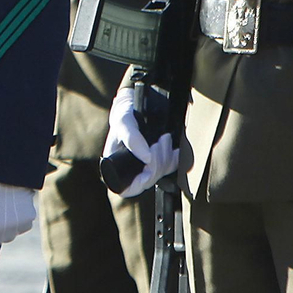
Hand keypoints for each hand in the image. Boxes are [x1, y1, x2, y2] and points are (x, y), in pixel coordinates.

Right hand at [103, 83, 175, 197]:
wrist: (138, 104)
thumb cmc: (125, 113)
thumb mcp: (123, 122)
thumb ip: (132, 139)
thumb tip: (147, 158)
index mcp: (117, 165)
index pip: (126, 188)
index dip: (138, 185)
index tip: (147, 173)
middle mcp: (132, 168)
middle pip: (148, 180)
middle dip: (156, 162)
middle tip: (158, 142)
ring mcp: (146, 165)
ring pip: (161, 174)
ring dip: (166, 156)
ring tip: (164, 138)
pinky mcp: (160, 160)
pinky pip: (172, 167)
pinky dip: (175, 158)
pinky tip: (174, 148)